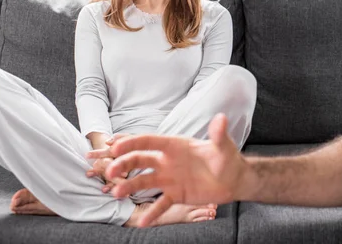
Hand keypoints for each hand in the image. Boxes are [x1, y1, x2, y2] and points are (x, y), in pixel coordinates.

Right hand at [89, 114, 247, 226]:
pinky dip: (152, 213)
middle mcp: (167, 161)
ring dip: (129, 186)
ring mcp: (169, 179)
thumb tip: (221, 118)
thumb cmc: (227, 158)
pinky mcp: (175, 194)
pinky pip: (160, 204)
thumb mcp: (223, 146)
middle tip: (110, 172)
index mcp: (175, 145)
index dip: (133, 143)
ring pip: (143, 182)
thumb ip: (219, 134)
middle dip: (123, 164)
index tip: (116, 147)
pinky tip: (142, 223)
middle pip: (140, 160)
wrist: (232, 179)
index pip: (150, 141)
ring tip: (116, 193)